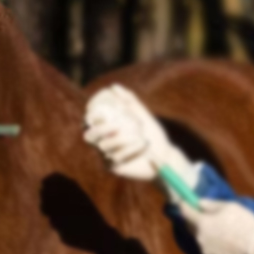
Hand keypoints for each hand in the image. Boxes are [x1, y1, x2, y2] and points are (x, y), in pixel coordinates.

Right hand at [84, 84, 198, 187]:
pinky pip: (115, 157)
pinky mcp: (113, 167)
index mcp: (105, 126)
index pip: (89, 117)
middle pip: (89, 134)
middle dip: (102, 128)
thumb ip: (129, 101)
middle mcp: (101, 141)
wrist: (164, 156)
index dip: (93, 108)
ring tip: (141, 136)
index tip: (105, 103)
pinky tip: (144, 145)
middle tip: (119, 125)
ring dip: (123, 139)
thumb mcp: (142, 115)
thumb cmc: (151, 133)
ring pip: (104, 146)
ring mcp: (106, 155)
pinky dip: (132, 149)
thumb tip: (114, 87)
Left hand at [179, 199, 253, 253]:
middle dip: (195, 221)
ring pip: (200, 240)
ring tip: (221, 233)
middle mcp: (199, 239)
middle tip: (205, 217)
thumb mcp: (231, 207)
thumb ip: (212, 204)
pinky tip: (225, 246)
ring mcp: (204, 253)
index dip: (184, 205)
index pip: (185, 212)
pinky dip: (212, 247)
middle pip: (190, 227)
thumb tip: (199, 203)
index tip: (185, 202)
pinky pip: (208, 251)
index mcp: (202, 223)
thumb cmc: (245, 226)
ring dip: (205, 235)